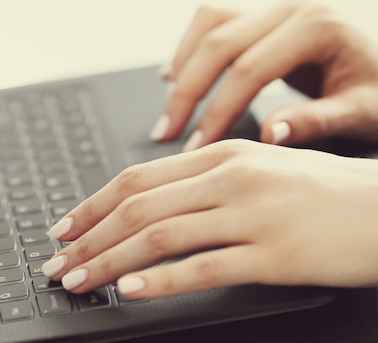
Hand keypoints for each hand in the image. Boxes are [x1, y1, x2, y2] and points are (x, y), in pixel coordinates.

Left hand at [41, 140, 377, 298]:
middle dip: (87, 239)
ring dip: (109, 262)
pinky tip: (131, 290)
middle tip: (58, 263)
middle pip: (136, 209)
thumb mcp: (256, 170)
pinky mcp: (272, 254)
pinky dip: (159, 280)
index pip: (135, 180)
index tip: (64, 229)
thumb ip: (204, 181)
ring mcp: (250, 215)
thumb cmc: (319, 192)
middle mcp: (229, 179)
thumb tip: (149, 202)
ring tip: (79, 282)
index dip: (91, 207)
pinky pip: (202, 267)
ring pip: (159, 237)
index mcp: (220, 156)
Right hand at [150, 1, 377, 150]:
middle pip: (218, 42)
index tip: (198, 146)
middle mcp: (292, 5)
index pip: (249, 70)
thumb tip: (267, 134)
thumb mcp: (363, 109)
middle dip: (186, 92)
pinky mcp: (265, 11)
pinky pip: (215, 20)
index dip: (217, 112)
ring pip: (209, 21)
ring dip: (182, 65)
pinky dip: (190, 48)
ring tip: (169, 107)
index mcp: (319, 25)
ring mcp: (276, 3)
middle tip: (166, 132)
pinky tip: (174, 75)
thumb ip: (315, 121)